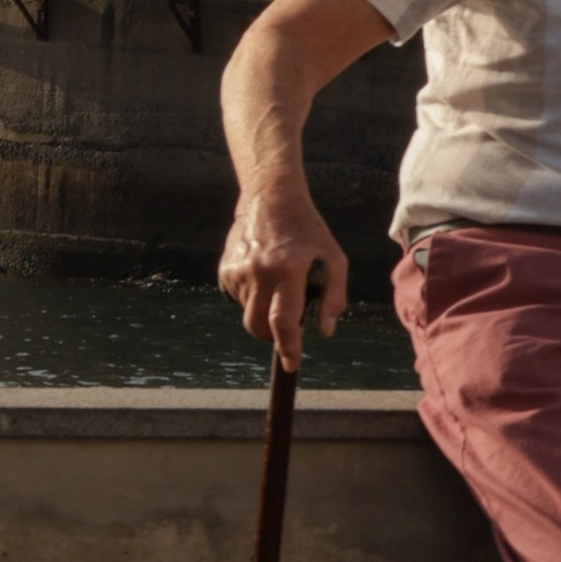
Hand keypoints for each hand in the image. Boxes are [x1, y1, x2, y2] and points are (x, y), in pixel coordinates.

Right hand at [217, 177, 347, 369]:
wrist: (270, 198)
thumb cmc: (308, 231)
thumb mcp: (334, 258)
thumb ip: (335, 296)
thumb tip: (325, 332)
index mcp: (288, 269)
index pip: (283, 320)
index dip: (288, 347)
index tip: (291, 364)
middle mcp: (259, 271)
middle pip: (258, 326)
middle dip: (271, 336)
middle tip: (287, 326)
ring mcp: (238, 270)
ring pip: (249, 312)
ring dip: (264, 309)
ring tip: (278, 281)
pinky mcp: (225, 268)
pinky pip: (238, 298)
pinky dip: (252, 296)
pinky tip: (263, 273)